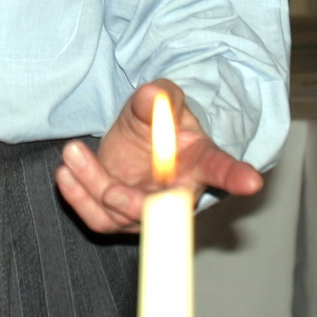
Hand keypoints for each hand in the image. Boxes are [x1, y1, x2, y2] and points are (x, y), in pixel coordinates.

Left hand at [54, 79, 263, 233]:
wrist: (136, 138)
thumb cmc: (158, 122)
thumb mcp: (160, 100)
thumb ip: (158, 98)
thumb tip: (153, 96)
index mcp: (201, 162)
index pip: (222, 169)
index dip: (236, 176)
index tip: (251, 182)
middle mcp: (178, 194)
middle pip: (163, 210)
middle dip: (133, 203)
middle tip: (110, 189)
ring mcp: (147, 211)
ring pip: (122, 215)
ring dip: (93, 188)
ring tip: (72, 153)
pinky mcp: (118, 217)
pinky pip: (98, 219)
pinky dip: (78, 198)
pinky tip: (65, 173)